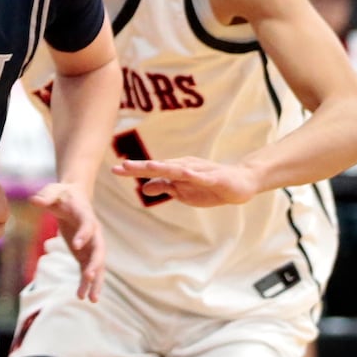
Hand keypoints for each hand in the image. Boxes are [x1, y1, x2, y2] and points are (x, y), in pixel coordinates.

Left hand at [30, 182, 103, 301]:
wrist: (73, 197)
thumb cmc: (62, 194)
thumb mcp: (52, 191)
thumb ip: (45, 196)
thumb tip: (34, 200)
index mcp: (86, 214)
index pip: (88, 224)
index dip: (84, 234)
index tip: (77, 245)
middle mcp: (94, 231)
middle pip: (99, 249)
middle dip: (95, 263)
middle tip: (89, 276)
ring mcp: (91, 244)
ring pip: (97, 265)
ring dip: (95, 281)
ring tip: (91, 299)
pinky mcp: (85, 253)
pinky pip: (88, 269)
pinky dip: (86, 283)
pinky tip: (82, 297)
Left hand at [112, 155, 259, 206]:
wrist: (241, 182)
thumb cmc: (209, 186)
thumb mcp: (183, 190)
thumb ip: (165, 186)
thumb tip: (144, 188)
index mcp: (177, 170)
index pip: (152, 170)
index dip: (134, 170)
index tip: (115, 170)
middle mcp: (186, 167)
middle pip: (161, 167)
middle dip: (142, 167)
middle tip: (123, 166)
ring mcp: (201, 172)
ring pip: (180, 169)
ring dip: (164, 167)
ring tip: (149, 166)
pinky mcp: (215, 178)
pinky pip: (204, 177)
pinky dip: (195, 175)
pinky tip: (186, 174)